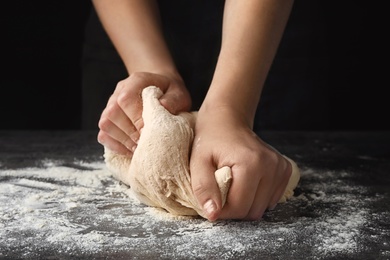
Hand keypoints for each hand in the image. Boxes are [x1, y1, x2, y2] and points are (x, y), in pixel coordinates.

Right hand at [97, 72, 190, 155]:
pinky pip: (103, 134)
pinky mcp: (109, 119)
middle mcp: (120, 90)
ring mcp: (111, 104)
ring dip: (122, 140)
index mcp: (136, 81)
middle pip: (112, 113)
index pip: (126, 99)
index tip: (148, 131)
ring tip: (139, 148)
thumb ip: (173, 100)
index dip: (135, 118)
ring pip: (105, 124)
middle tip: (145, 143)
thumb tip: (163, 107)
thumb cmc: (171, 93)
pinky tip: (131, 150)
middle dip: (130, 132)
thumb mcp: (179, 93)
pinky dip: (115, 145)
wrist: (163, 90)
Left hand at [190, 106, 291, 220]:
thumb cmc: (210, 139)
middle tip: (221, 191)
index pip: (239, 208)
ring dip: (246, 203)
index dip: (222, 210)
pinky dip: (257, 197)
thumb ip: (203, 188)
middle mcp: (271, 165)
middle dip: (234, 208)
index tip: (212, 199)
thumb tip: (213, 215)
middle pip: (253, 211)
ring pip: (263, 207)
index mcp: (251, 163)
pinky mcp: (285, 169)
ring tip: (233, 184)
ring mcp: (281, 167)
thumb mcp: (198, 162)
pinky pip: (271, 199)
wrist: (227, 120)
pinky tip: (246, 183)